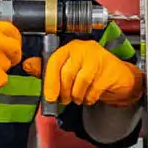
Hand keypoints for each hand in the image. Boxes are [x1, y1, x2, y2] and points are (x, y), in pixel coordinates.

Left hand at [24, 40, 143, 106]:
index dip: (50, 81)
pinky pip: (95, 88)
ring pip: (81, 81)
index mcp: (71, 47)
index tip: (49, 97)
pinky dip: (89, 98)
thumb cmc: (92, 73)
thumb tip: (27, 65)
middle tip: (64, 100)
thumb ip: (48, 69)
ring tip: (78, 98)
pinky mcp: (110, 70)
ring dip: (77, 96)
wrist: (119, 78)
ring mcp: (99, 58)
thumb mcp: (68, 70)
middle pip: (67, 73)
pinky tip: (89, 98)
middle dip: (64, 92)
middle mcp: (84, 49)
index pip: (54, 61)